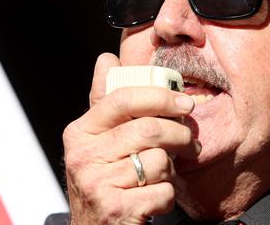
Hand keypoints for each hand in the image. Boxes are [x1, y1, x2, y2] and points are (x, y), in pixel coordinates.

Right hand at [63, 53, 199, 224]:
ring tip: (162, 174)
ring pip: (158, 161)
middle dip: (179, 134)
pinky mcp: (115, 210)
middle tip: (190, 140)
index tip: (184, 102)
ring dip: (170, 169)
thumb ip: (105, 102)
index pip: (122, 99)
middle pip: (147, 129)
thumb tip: (106, 59)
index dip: (159, 96)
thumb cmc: (103, 181)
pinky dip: (167, 197)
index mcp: (79, 133)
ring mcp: (97, 185)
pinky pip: (161, 192)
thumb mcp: (96, 141)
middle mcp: (83, 157)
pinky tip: (154, 199)